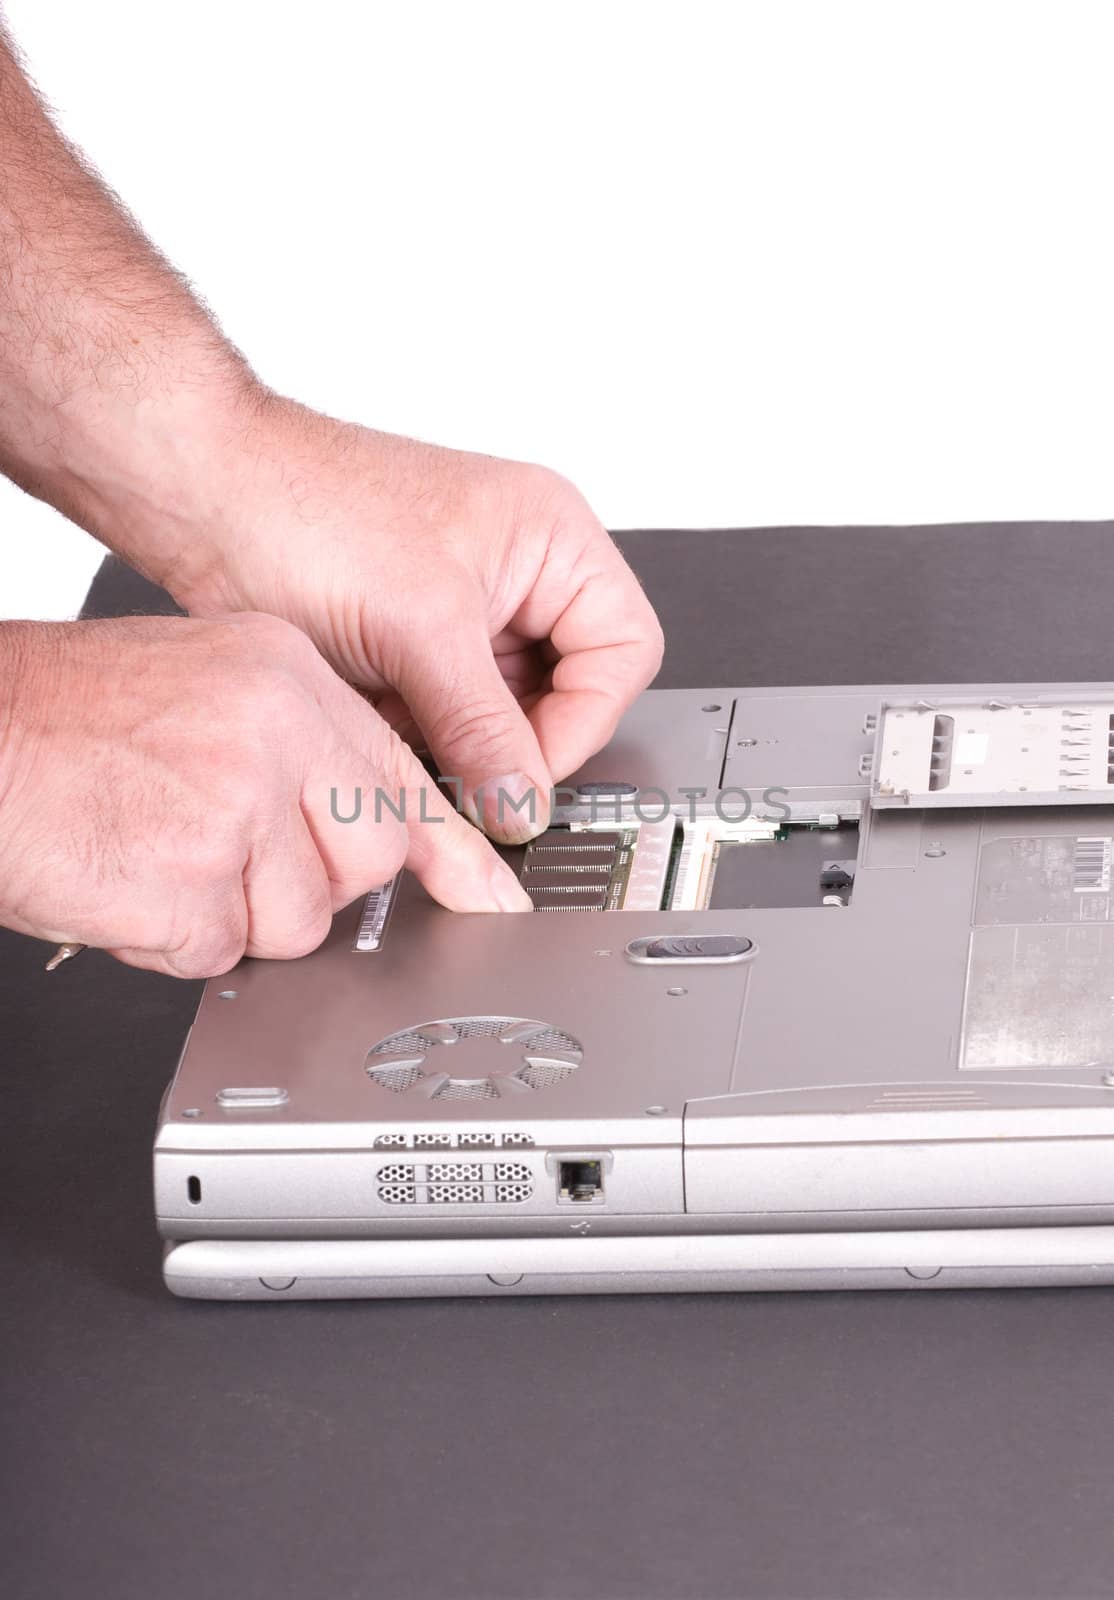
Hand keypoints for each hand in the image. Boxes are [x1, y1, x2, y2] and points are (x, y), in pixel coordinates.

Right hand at [0, 614, 529, 977]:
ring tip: (159, 850)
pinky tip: (129, 877)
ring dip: (231, 912)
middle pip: (366, 860)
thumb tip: (356, 823)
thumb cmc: (63, 716)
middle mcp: (275, 729)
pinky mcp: (193, 874)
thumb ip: (294, 748)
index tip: (493, 898)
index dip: (453, 852)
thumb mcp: (204, 687)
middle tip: (227, 850)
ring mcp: (238, 801)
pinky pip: (221, 948)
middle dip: (308, 883)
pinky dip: (172, 937)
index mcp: (286, 674)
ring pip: (300, 918)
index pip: (401, 774)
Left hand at [169, 398, 664, 840]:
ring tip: (405, 725)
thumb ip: (484, 729)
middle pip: (570, 692)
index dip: (583, 721)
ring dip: (461, 739)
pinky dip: (421, 735)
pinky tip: (378, 719)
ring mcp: (468, 612)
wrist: (204, 500)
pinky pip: (451, 718)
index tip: (526, 772)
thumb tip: (525, 804)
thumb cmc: (303, 507)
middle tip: (470, 770)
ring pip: (505, 716)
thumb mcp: (418, 629)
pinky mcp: (418, 645)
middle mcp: (520, 573)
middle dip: (515, 736)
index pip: (622, 653)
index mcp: (552, 537)